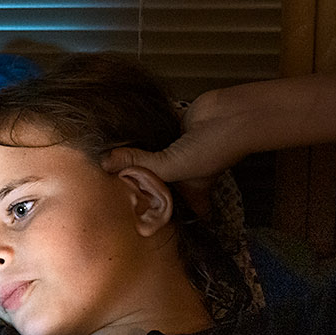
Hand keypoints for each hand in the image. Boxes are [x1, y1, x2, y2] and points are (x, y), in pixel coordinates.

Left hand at [102, 88, 247, 216]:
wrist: (233, 115)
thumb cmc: (212, 149)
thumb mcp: (172, 165)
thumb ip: (139, 164)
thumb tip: (105, 163)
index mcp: (189, 192)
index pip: (172, 210)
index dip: (156, 215)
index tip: (130, 219)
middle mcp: (182, 175)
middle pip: (154, 182)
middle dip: (136, 183)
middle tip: (107, 188)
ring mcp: (178, 152)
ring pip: (149, 158)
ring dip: (132, 157)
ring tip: (103, 163)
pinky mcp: (173, 129)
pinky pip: (151, 135)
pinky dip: (138, 134)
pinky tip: (116, 136)